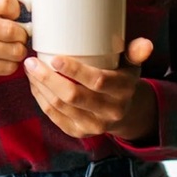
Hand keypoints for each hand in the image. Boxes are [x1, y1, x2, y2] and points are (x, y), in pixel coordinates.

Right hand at [0, 0, 30, 95]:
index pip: (4, 1)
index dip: (17, 9)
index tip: (16, 15)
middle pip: (9, 28)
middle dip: (22, 34)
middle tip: (21, 36)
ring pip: (11, 50)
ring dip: (19, 51)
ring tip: (14, 49)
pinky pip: (5, 67)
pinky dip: (10, 65)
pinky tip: (3, 61)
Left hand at [23, 37, 156, 141]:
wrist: (123, 113)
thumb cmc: (121, 78)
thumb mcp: (131, 65)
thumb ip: (136, 52)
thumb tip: (146, 43)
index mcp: (122, 92)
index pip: (97, 81)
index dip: (75, 71)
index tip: (55, 58)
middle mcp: (108, 112)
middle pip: (73, 96)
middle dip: (48, 78)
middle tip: (32, 61)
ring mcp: (92, 126)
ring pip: (60, 106)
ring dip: (40, 87)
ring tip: (30, 69)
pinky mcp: (78, 133)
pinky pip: (54, 116)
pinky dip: (40, 99)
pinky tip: (34, 84)